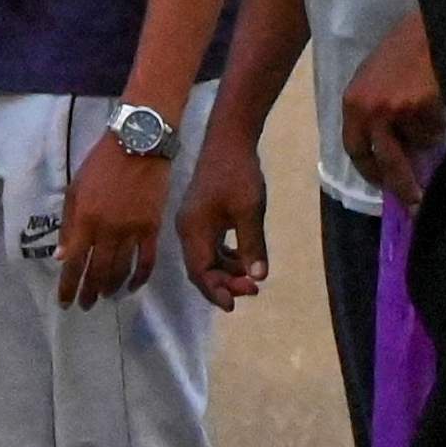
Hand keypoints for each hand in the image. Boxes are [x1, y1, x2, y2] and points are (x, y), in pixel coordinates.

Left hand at [58, 134, 171, 310]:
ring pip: (120, 271)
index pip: (74, 263)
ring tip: (104, 298)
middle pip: (97, 272)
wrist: (137, 145)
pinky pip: (146, 262)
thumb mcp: (75, 189)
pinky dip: (139, 279)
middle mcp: (107, 230)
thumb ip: (69, 224)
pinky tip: (131, 287)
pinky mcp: (152, 229)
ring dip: (110, 288)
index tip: (64, 302)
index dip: (68, 286)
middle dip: (88, 293)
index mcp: (85, 220)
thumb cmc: (100, 164)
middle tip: (84, 305)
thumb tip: (63, 256)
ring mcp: (132, 231)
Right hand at [179, 119, 271, 308]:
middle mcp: (188, 230)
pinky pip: (210, 246)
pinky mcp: (202, 216)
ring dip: (227, 271)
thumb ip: (252, 245)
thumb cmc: (238, 175)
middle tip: (253, 289)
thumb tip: (258, 277)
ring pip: (206, 258)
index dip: (216, 291)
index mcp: (193, 230)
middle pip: (201, 268)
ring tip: (252, 278)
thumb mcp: (249, 211)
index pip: (200, 272)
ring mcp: (193, 222)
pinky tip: (243, 259)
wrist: (228, 141)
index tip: (235, 305)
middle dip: (225, 283)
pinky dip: (225, 257)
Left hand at [336, 16, 445, 207]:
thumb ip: (378, 113)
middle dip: (402, 186)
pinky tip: (441, 97)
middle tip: (415, 202)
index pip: (355, 149)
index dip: (370, 171)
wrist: (433, 25)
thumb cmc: (406, 48)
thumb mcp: (379, 79)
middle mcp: (369, 109)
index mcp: (353, 102)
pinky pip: (436, 130)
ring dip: (429, 136)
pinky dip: (442, 122)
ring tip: (432, 107)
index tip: (383, 183)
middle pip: (386, 163)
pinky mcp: (421, 108)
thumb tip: (395, 153)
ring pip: (419, 144)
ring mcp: (395, 110)